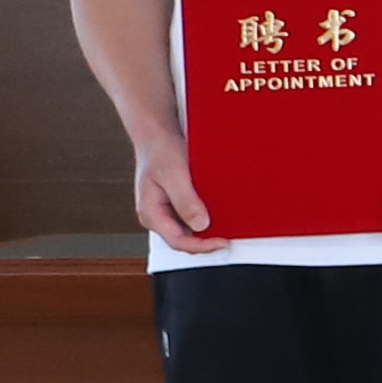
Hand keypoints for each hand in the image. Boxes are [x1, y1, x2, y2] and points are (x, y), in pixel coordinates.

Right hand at [129, 135, 227, 254]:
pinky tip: (218, 213)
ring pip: (188, 232)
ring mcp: (166, 212)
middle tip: (229, 235)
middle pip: (184, 240)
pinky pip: (191, 219)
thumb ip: (185, 200)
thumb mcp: (174, 174)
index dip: (202, 246)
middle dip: (206, 241)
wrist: (157, 136)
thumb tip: (200, 224)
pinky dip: (205, 219)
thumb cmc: (161, 151)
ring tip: (227, 225)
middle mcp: (157, 217)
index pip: (177, 241)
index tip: (222, 241)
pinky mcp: (174, 205)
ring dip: (207, 231)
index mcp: (151, 213)